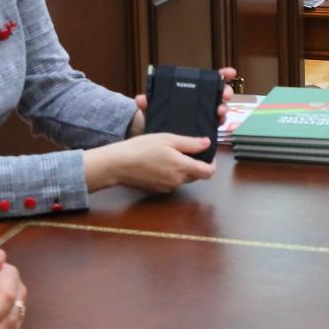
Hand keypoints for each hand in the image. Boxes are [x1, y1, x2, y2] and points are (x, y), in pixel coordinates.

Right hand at [84, 133, 214, 193]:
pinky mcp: (158, 190)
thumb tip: (207, 144)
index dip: (211, 164)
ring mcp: (167, 187)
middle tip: (186, 150)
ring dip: (182, 169)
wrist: (118, 165)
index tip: (208, 156)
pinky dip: (171, 174)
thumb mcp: (167, 139)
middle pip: (196, 176)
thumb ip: (190, 143)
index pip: (208, 173)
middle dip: (196, 165)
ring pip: (183, 179)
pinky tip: (159, 163)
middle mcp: (177, 181)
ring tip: (170, 154)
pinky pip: (171, 182)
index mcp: (182, 167)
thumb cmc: (141, 148)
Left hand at [130, 67, 238, 133]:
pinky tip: (219, 122)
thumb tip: (141, 99)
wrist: (156, 137)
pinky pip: (216, 124)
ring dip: (224, 108)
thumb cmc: (157, 116)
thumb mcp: (152, 108)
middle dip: (225, 92)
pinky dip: (220, 122)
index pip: (210, 80)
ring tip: (219, 110)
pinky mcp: (206, 128)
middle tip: (223, 96)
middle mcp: (202, 102)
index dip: (222, 75)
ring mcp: (205, 115)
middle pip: (220, 93)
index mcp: (192, 91)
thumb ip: (147, 103)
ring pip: (221, 108)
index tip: (230, 72)